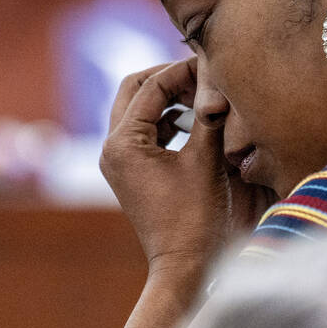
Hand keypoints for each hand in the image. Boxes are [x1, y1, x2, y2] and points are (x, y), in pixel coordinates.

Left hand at [100, 59, 274, 284]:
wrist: (185, 267)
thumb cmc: (196, 217)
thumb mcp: (206, 158)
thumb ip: (208, 112)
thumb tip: (215, 75)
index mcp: (122, 143)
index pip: (151, 86)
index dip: (182, 70)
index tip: (210, 61)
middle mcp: (111, 147)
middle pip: (133, 89)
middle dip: (167, 77)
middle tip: (201, 74)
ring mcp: (117, 160)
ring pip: (137, 107)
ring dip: (166, 96)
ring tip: (201, 93)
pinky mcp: (129, 169)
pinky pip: (143, 129)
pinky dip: (165, 117)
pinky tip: (193, 118)